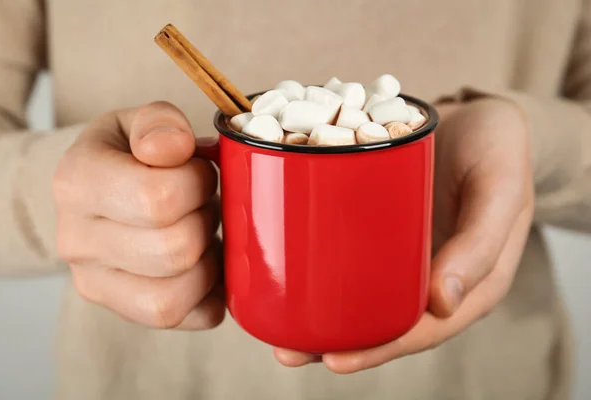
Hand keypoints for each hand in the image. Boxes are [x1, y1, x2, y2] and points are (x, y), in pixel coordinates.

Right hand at [53, 101, 223, 329]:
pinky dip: (208, 295)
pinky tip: (204, 264)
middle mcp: (76, 239)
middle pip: (174, 250)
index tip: (198, 171)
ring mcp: (94, 282)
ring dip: (208, 263)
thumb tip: (174, 148)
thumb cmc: (129, 156)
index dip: (198, 183)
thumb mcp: (140, 123)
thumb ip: (160, 123)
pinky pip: (182, 318)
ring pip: (173, 297)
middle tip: (202, 203)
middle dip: (205, 222)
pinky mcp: (120, 309)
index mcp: (78, 181)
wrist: (97, 193)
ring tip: (203, 234)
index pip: (157, 198)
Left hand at [274, 97, 534, 371]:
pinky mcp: (380, 223)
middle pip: (383, 318)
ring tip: (275, 325)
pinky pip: (352, 253)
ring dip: (320, 312)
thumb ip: (481, 242)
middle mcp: (430, 271)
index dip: (380, 349)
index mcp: (468, 280)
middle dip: (337, 340)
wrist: (479, 115)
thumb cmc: (500, 150)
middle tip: (287, 350)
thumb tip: (443, 303)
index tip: (334, 360)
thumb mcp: (501, 189)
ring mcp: (402, 248)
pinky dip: (321, 266)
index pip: (422, 328)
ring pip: (362, 292)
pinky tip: (287, 272)